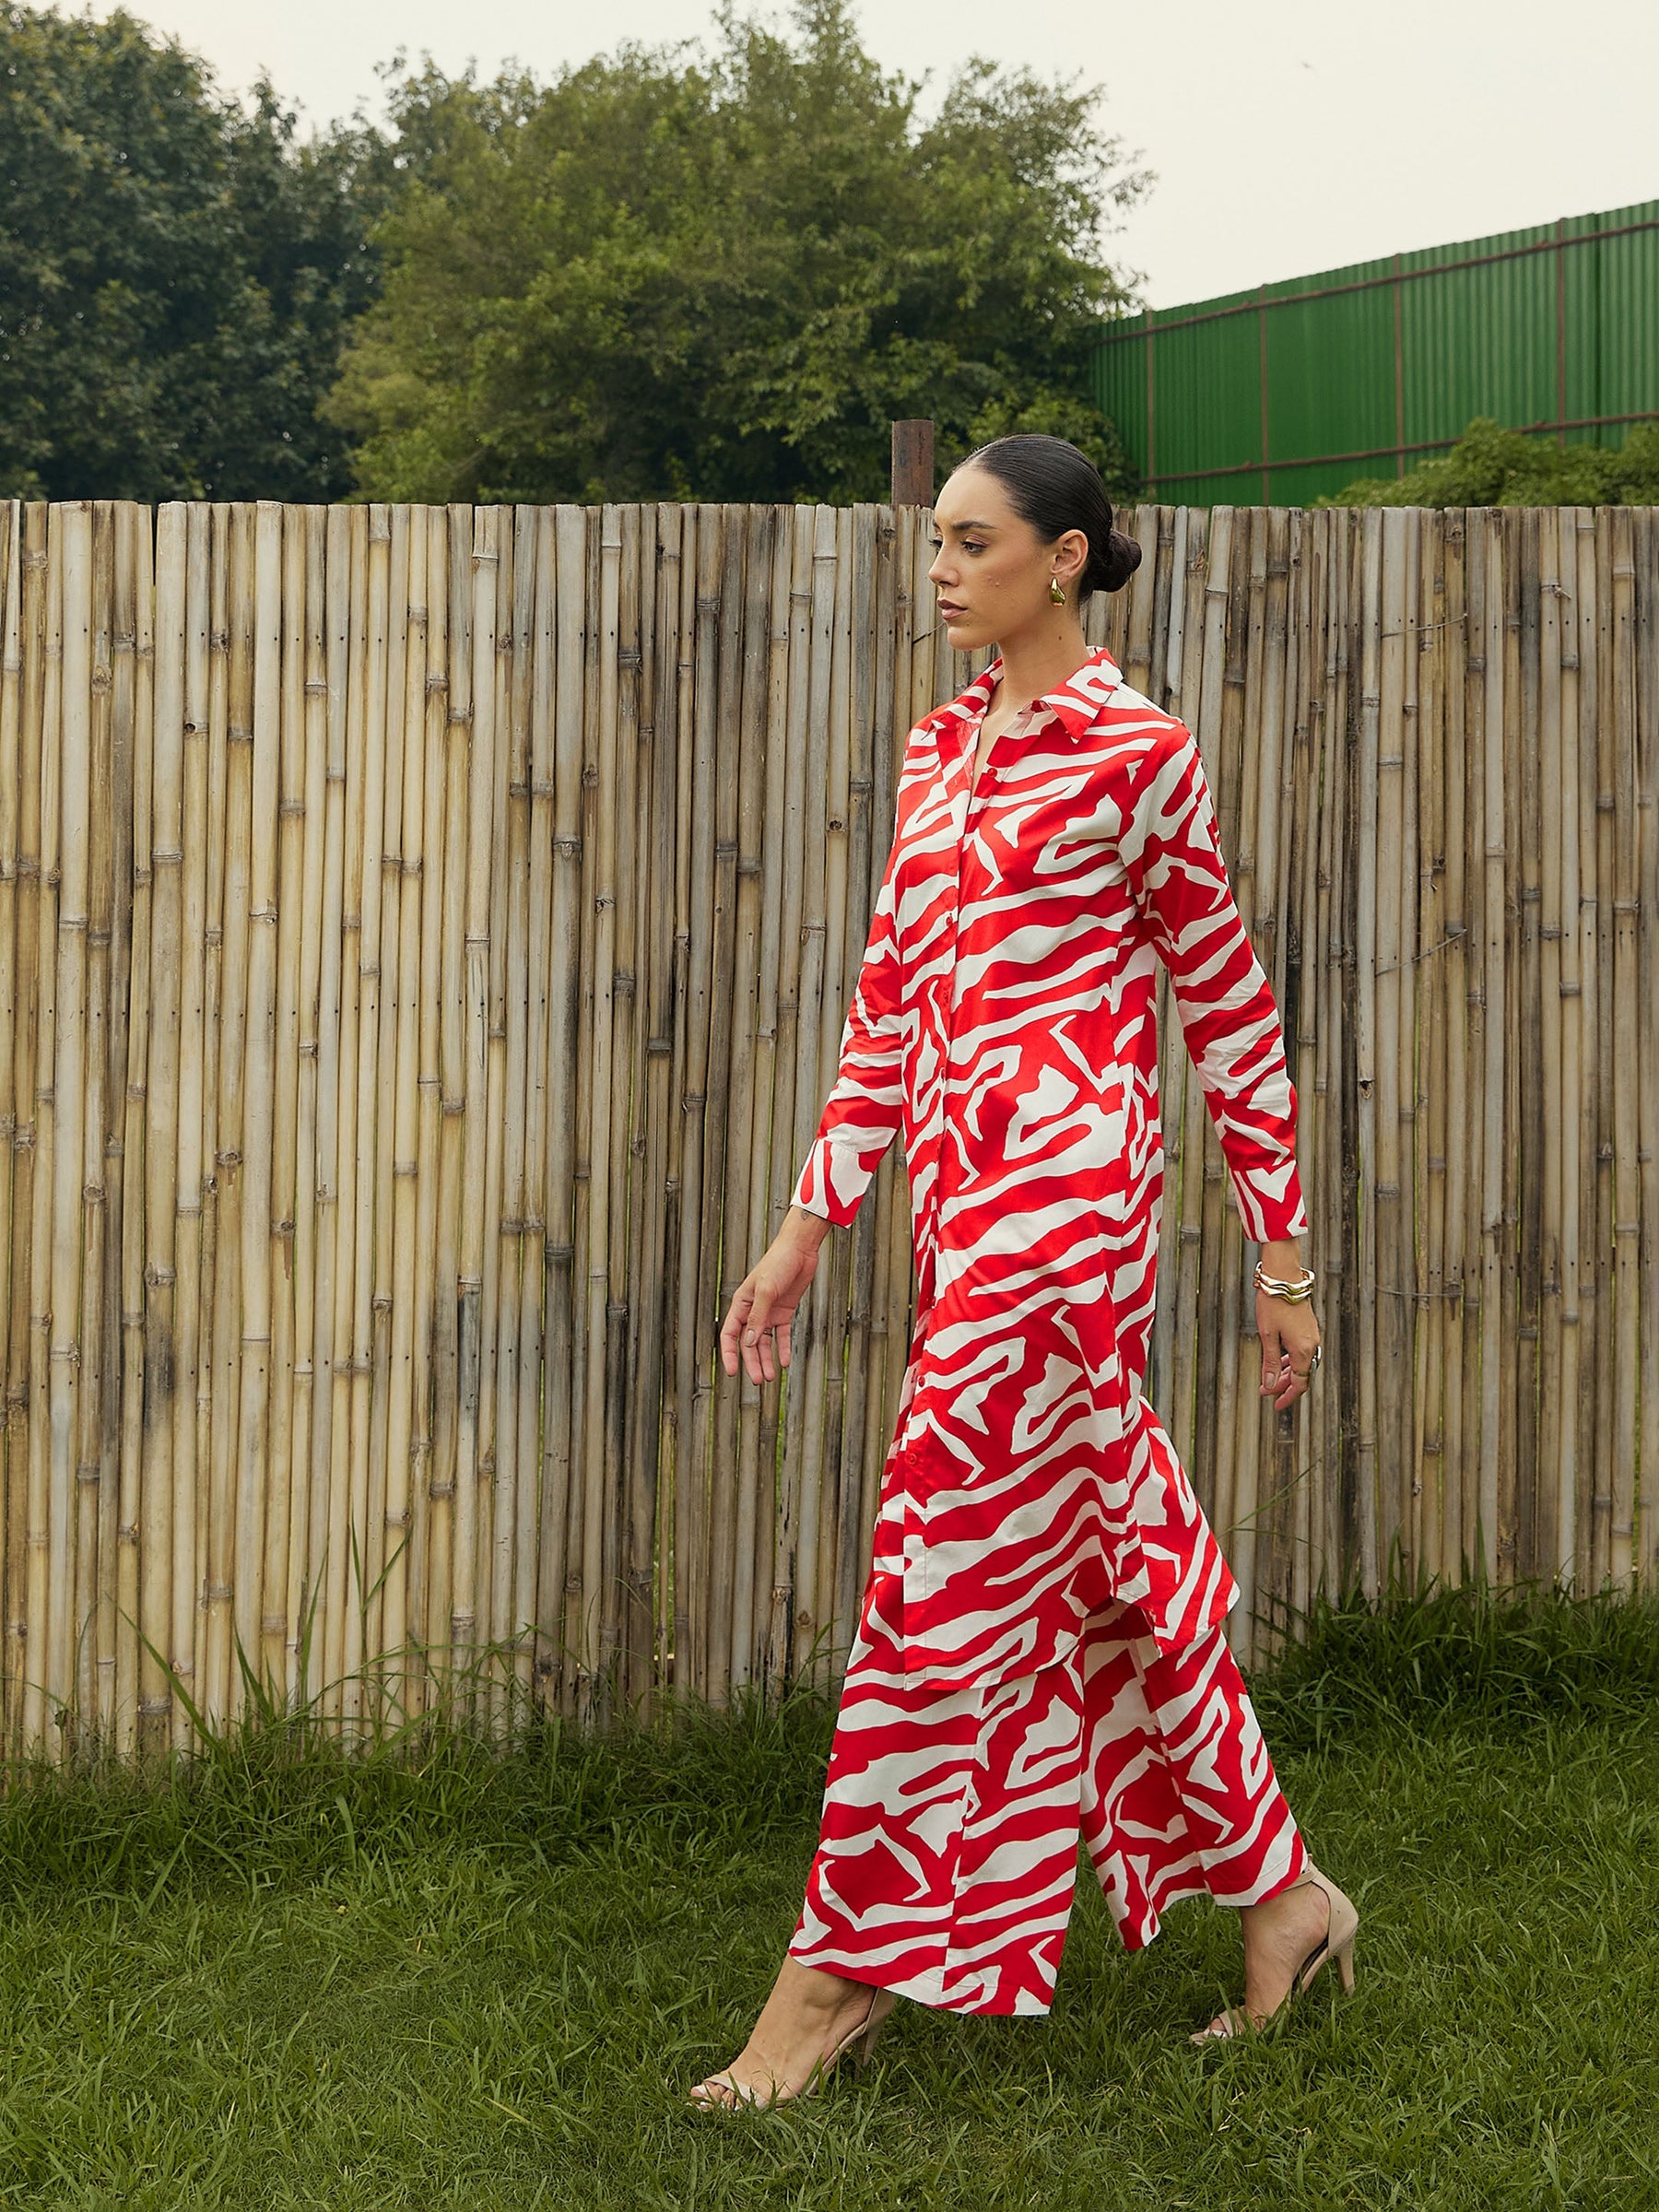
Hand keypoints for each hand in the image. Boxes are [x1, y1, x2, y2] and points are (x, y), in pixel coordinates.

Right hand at [720, 1208, 829, 1385]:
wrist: (800, 1249)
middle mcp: (753, 1310)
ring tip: (770, 1377)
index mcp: (741, 1304)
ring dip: (766, 1359)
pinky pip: (781, 1335)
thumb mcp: (767, 1290)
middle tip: (757, 1381)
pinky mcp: (785, 1311)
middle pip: (748, 1343)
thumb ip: (758, 1317)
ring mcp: (769, 1312)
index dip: (729, 1354)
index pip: (730, 1334)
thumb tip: (749, 1342)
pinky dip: (782, 1348)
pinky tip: (784, 1362)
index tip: (732, 1372)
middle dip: (751, 1363)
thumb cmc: (778, 1262)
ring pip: (764, 1342)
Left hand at [1257, 1290, 1321, 1411]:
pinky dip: (1289, 1358)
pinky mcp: (1308, 1327)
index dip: (1287, 1396)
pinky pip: (1301, 1350)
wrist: (1284, 1276)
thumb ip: (1269, 1362)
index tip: (1276, 1405)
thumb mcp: (1267, 1335)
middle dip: (1282, 1385)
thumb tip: (1269, 1386)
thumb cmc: (1273, 1303)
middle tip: (1265, 1391)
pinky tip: (1277, 1359)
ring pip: (1301, 1362)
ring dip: (1285, 1372)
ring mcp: (1311, 1334)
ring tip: (1268, 1377)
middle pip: (1301, 1374)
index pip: (1300, 1383)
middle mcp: (1312, 1343)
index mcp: (1303, 1349)